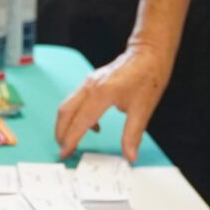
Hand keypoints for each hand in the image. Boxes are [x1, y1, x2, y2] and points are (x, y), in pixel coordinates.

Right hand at [55, 41, 170, 159]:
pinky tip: (92, 125)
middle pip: (65, 112)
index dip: (70, 140)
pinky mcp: (91, 81)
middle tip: (63, 149)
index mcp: (102, 94)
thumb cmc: (148, 77)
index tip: (65, 153)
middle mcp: (90, 86)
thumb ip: (133, 135)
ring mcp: (89, 82)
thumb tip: (130, 156)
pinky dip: (76, 115)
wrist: (148, 53)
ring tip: (71, 140)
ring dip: (65, 123)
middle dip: (60, 132)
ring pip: (67, 105)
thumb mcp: (143, 109)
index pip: (80, 122)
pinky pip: (76, 100)